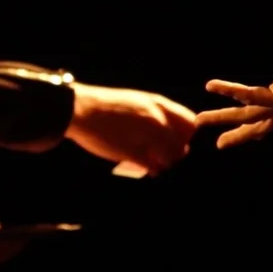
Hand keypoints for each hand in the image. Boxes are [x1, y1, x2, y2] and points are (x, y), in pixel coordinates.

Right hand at [65, 83, 196, 173]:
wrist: (82, 109)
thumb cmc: (107, 106)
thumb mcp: (136, 101)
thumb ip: (154, 113)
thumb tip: (167, 127)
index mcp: (158, 104)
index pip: (190, 123)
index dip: (186, 135)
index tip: (179, 140)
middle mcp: (157, 120)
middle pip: (184, 143)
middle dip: (178, 152)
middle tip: (169, 155)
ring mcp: (146, 136)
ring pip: (172, 157)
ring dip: (167, 163)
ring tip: (158, 163)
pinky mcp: (133, 152)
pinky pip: (154, 166)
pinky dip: (154, 170)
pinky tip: (149, 170)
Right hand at [196, 3, 272, 147]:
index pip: (268, 103)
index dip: (253, 110)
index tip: (243, 124)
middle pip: (258, 120)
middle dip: (235, 130)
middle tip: (216, 142)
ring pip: (250, 116)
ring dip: (223, 118)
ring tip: (200, 121)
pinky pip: (254, 97)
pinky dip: (232, 91)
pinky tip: (213, 85)